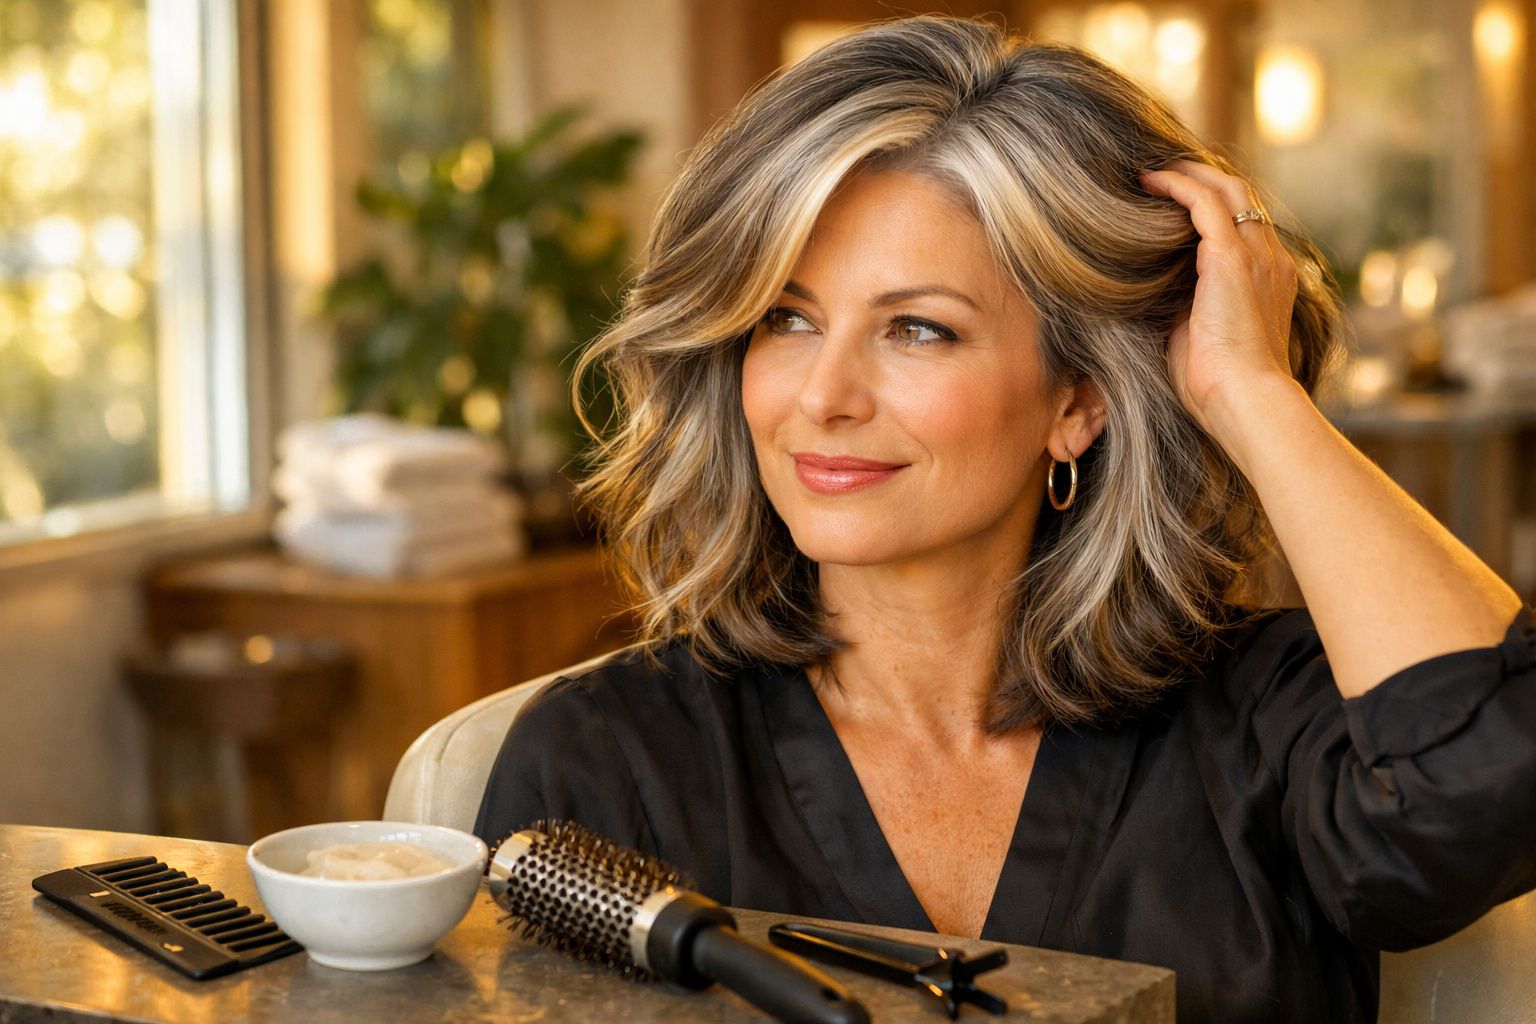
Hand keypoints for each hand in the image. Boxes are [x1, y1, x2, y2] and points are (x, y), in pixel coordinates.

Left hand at [1138, 160, 1300, 438]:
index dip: (1214, 205)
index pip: (1246, 226)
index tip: (1176, 200)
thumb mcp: (1198, 337)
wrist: (1245, 399)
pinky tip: (1149, 181)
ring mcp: (1255, 255)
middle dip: (1203, 177)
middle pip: (1242, 196)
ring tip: (1152, 169)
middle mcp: (1270, 260)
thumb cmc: (1218, 387)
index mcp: (1269, 280)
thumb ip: (1183, 308)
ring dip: (1188, 174)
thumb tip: (1146, 296)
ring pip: (1226, 189)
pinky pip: (1204, 203)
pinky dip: (1177, 186)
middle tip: (1162, 170)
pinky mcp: (1231, 257)